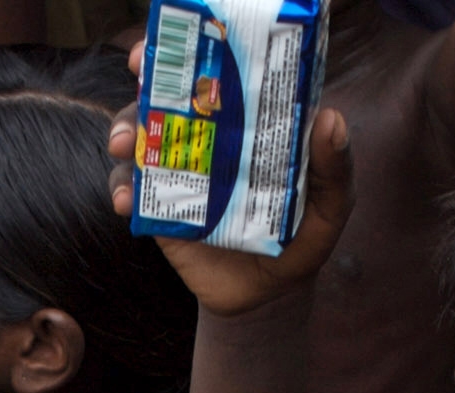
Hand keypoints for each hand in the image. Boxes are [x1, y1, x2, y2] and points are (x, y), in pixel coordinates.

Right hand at [106, 38, 352, 317]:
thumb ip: (334, 169)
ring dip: (123, 130)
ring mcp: (178, 171)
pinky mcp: (157, 209)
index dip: (197, 46)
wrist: (268, 297)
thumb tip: (331, 119)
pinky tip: (124, 200)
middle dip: (147, 76)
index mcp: (246, 123)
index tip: (183, 34)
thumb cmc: (302, 238)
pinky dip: (121, 189)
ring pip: (139, 137)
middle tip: (138, 69)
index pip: (218, 73)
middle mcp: (207, 138)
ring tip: (122, 144)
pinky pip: (129, 190)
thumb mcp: (330, 205)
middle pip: (168, 94)